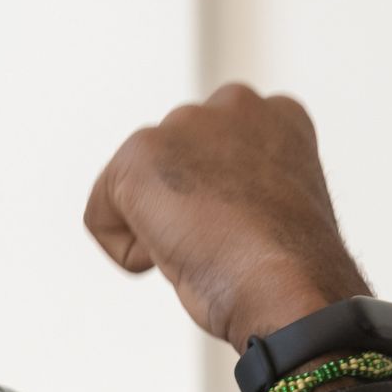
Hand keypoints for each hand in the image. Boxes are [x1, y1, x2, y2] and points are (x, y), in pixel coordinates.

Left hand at [82, 82, 372, 347]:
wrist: (288, 288)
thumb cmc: (289, 273)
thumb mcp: (274, 210)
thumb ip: (239, 185)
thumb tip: (203, 207)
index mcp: (276, 115)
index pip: (209, 158)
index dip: (221, 209)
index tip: (252, 231)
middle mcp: (233, 104)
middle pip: (168, 168)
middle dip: (184, 211)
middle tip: (228, 241)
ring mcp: (185, 124)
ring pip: (136, 190)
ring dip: (160, 229)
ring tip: (208, 246)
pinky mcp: (140, 154)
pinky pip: (101, 217)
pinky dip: (128, 254)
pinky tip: (174, 257)